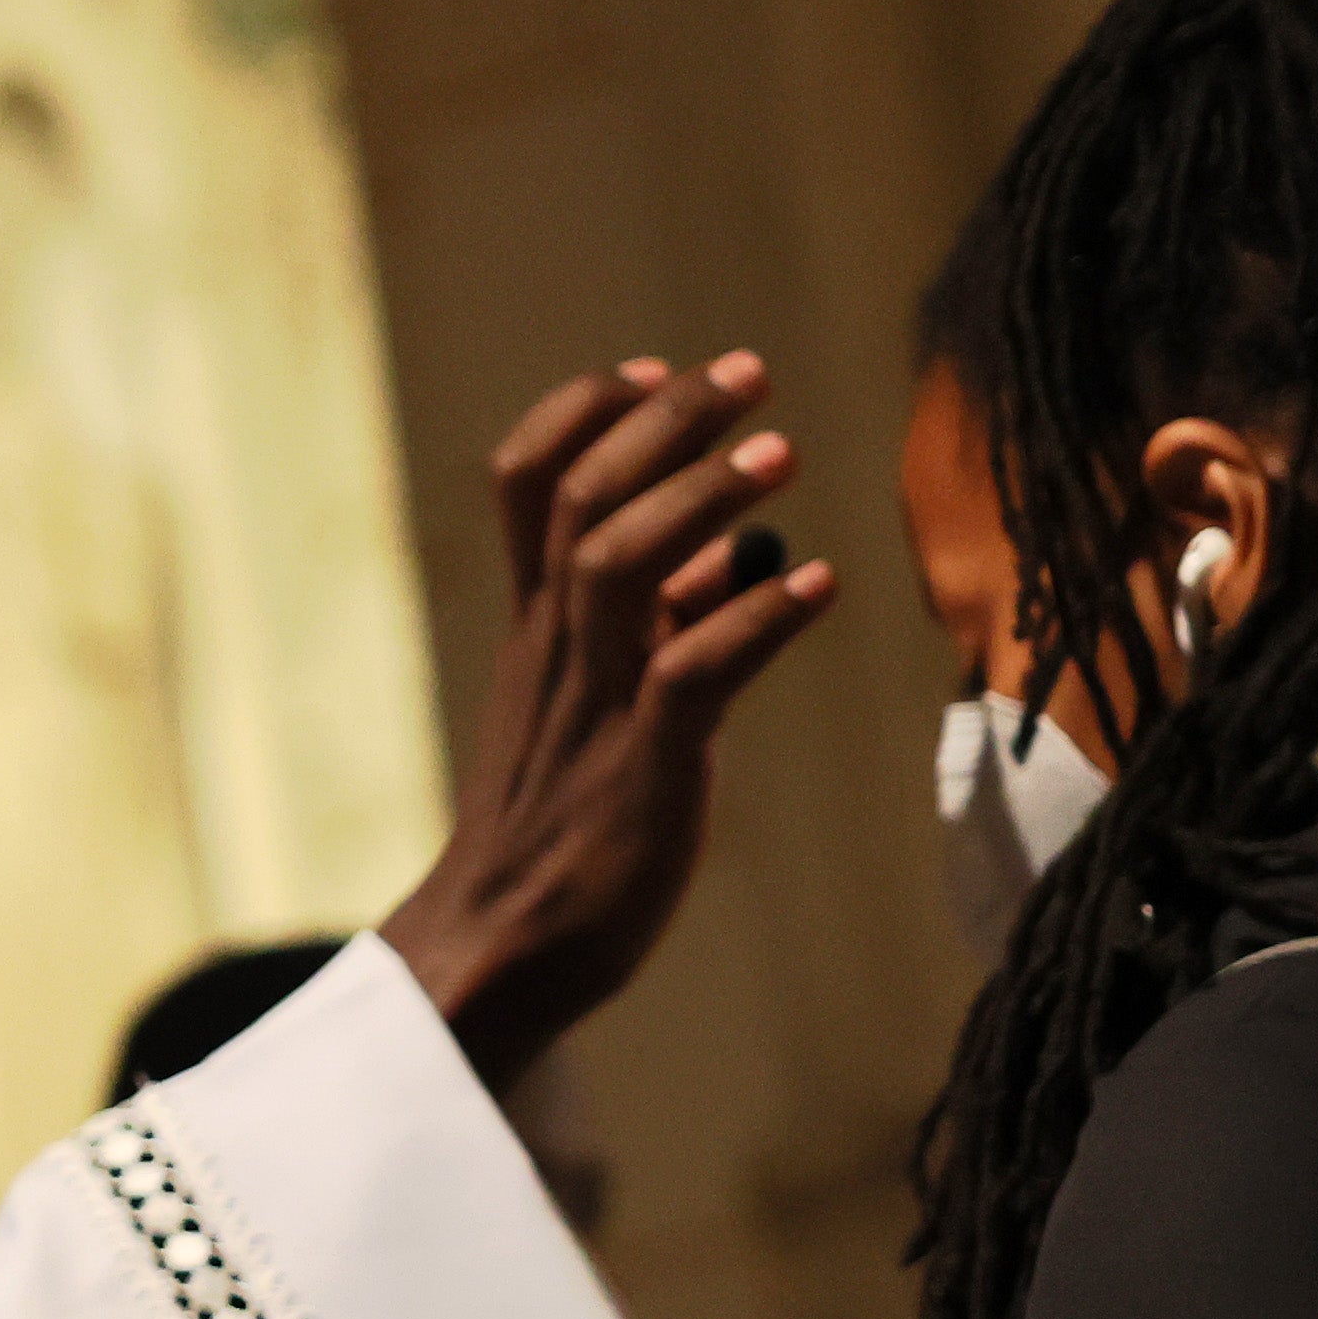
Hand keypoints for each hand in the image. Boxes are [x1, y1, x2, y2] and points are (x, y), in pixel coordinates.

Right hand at [376, 354, 836, 1087]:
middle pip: (581, 499)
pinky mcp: (641, 771)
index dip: (586, 414)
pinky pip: (689, 676)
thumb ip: (658, 626)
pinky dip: (751, 621)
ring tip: (781, 449)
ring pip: (618, 567)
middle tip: (747, 370)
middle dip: (663, 422)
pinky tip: (814, 582)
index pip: (527, 485)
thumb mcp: (599, 707)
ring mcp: (593, 707)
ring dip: (700, 499)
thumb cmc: (561, 829)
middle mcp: (555, 651)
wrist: (502, 949)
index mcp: (536, 631)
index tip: (653, 369)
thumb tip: (740, 548)